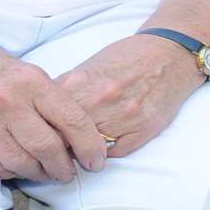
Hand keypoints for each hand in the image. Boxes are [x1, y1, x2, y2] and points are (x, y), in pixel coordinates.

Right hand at [0, 31, 108, 182]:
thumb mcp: (26, 69)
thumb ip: (49, 97)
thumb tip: (75, 130)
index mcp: (32, 81)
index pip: (72, 120)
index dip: (90, 145)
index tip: (97, 160)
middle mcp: (11, 102)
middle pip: (48, 148)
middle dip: (65, 168)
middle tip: (71, 173)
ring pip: (22, 162)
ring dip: (39, 174)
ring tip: (48, 174)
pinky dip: (10, 171)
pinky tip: (18, 168)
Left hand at [55, 34, 203, 157]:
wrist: (168, 55)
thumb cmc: (126, 59)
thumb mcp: (87, 67)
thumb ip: (65, 91)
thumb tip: (40, 113)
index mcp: (79, 84)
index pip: (46, 120)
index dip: (41, 131)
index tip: (43, 135)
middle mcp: (99, 101)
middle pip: (64, 138)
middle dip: (59, 146)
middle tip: (60, 147)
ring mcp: (122, 117)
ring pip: (88, 150)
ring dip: (82, 152)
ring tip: (83, 146)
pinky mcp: (143, 130)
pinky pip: (114, 155)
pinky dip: (106, 153)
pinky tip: (107, 143)